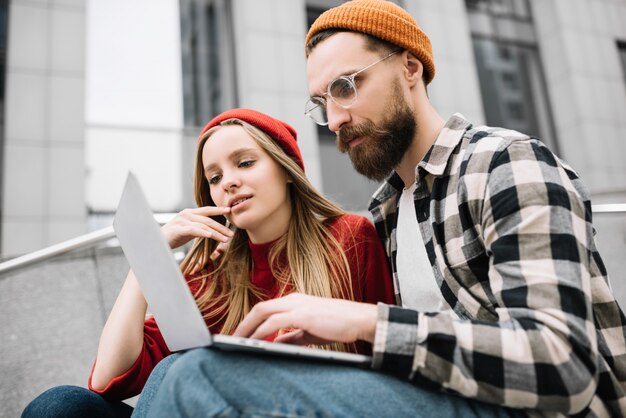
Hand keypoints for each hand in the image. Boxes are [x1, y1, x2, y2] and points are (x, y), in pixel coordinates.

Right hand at [161, 206, 232, 249]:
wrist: (156, 243)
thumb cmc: (173, 237)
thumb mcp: (188, 230)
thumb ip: (198, 228)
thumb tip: (211, 231)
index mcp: (189, 213)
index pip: (206, 210)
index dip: (218, 209)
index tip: (229, 210)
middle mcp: (186, 214)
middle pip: (208, 219)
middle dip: (221, 227)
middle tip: (231, 234)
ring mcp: (181, 221)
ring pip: (203, 226)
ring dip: (216, 233)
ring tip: (226, 239)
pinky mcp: (178, 229)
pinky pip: (194, 230)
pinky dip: (204, 233)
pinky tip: (211, 236)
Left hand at [233, 293, 378, 343]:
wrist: (359, 320)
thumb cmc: (337, 324)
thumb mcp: (309, 332)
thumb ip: (291, 336)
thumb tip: (275, 343)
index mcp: (295, 301)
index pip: (267, 309)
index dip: (252, 320)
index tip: (242, 332)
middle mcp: (293, 299)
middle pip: (260, 308)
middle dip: (244, 323)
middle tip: (232, 336)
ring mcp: (297, 305)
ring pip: (263, 312)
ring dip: (248, 327)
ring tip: (238, 340)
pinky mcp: (302, 314)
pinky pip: (274, 322)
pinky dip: (262, 331)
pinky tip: (255, 340)